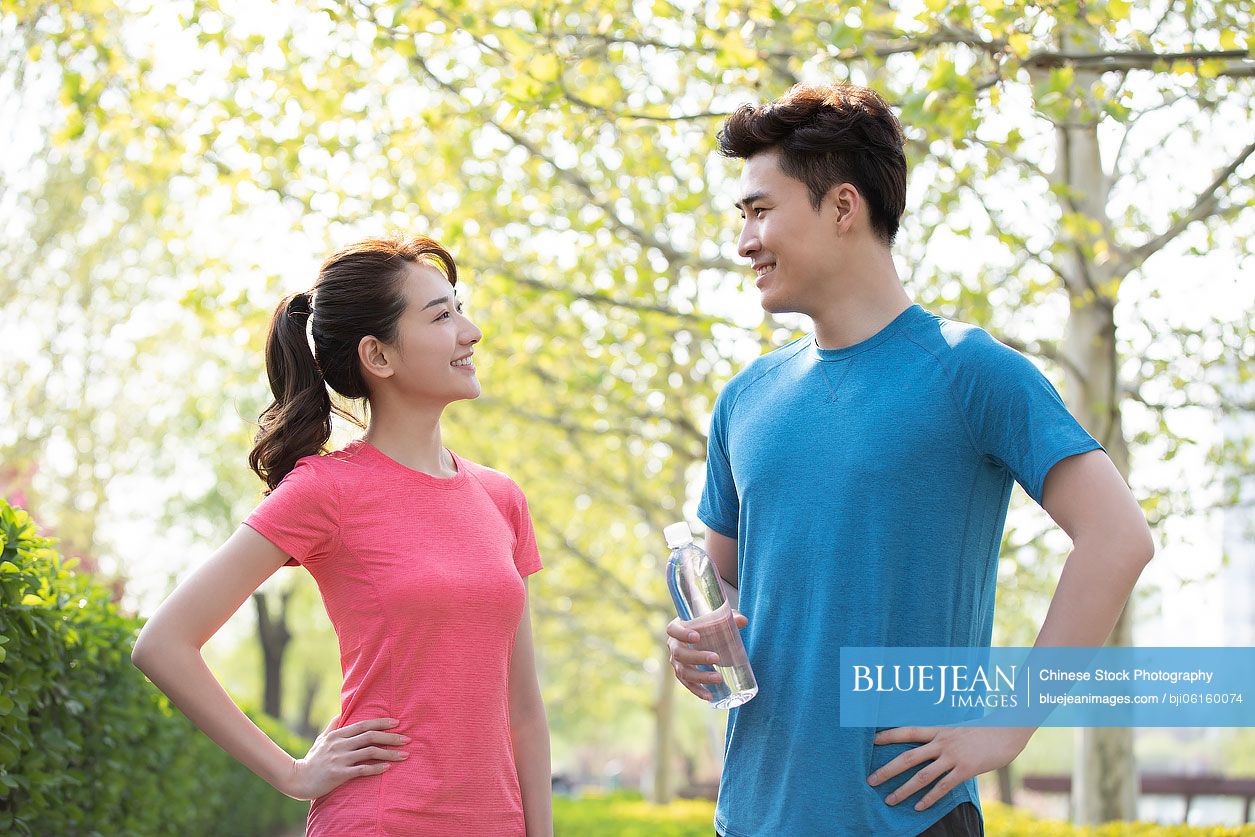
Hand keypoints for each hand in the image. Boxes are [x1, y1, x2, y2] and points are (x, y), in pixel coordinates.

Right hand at [285, 716, 409, 799]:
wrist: (297, 779)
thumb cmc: (311, 760)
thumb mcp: (321, 740)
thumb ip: (332, 727)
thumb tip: (340, 714)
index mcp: (337, 735)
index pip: (363, 725)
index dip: (381, 723)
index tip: (396, 723)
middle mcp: (340, 744)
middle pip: (370, 736)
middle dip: (391, 737)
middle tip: (407, 739)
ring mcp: (340, 759)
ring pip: (369, 752)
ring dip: (389, 753)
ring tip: (404, 755)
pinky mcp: (339, 774)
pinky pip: (362, 769)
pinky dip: (376, 768)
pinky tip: (388, 767)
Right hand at [665, 611, 748, 700]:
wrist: (704, 640)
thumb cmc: (709, 627)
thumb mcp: (717, 620)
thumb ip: (730, 618)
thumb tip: (743, 620)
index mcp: (677, 629)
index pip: (673, 629)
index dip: (682, 633)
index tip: (697, 637)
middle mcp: (674, 646)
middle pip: (679, 653)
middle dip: (697, 657)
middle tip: (716, 658)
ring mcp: (677, 663)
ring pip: (684, 672)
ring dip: (700, 676)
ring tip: (718, 678)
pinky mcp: (683, 676)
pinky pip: (688, 685)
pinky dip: (698, 691)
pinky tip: (709, 696)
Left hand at [867, 725, 1032, 810]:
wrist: (1008, 729)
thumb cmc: (984, 728)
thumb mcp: (958, 727)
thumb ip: (942, 736)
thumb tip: (931, 744)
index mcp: (938, 729)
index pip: (906, 731)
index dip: (888, 736)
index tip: (870, 741)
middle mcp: (941, 742)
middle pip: (907, 757)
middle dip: (887, 770)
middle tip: (870, 780)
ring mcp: (952, 756)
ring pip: (922, 775)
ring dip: (904, 790)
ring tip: (890, 800)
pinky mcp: (965, 769)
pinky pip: (943, 786)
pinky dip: (929, 798)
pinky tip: (919, 807)